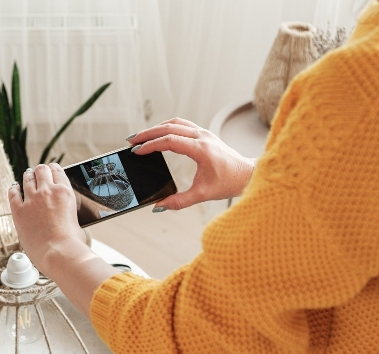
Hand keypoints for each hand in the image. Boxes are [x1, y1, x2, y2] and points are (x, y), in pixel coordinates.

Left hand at [8, 163, 90, 277]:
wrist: (59, 253)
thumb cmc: (72, 242)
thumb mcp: (76, 220)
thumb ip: (68, 212)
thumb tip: (65, 215)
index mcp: (64, 192)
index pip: (57, 170)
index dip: (53, 170)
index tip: (51, 172)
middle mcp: (47, 191)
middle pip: (41, 170)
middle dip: (40, 171)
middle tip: (39, 174)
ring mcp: (32, 200)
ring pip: (27, 178)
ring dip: (28, 177)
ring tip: (28, 178)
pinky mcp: (19, 211)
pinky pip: (13, 194)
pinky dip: (14, 189)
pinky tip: (14, 189)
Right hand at [128, 118, 254, 209]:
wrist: (247, 174)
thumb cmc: (228, 183)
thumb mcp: (203, 195)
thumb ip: (179, 202)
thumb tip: (158, 206)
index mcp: (201, 149)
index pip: (170, 141)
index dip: (151, 145)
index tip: (137, 152)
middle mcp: (202, 136)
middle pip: (169, 127)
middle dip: (148, 133)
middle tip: (131, 141)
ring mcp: (204, 133)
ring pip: (175, 122)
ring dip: (156, 128)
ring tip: (141, 137)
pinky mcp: (204, 134)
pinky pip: (182, 124)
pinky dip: (167, 127)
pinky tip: (158, 134)